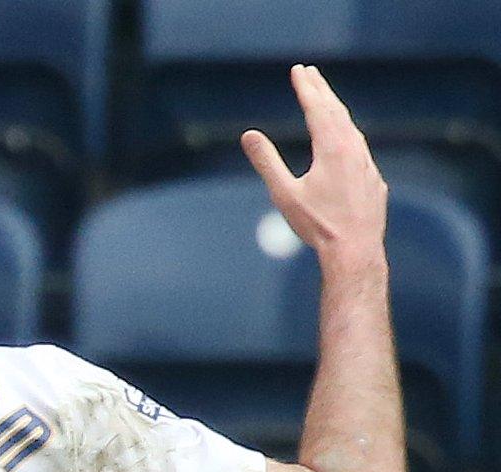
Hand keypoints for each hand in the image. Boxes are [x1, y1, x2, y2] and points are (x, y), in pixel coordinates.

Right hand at [241, 64, 388, 263]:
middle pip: (337, 112)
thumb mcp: (284, 193)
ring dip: (336, 111)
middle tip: (310, 73)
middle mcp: (354, 150)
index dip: (306, 88)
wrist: (355, 250)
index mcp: (332, 149)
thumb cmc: (317, 225)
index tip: (298, 70)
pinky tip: (345, 141)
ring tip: (326, 101)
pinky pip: (360, 148)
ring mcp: (367, 164)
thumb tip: (249, 135)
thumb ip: (267, 161)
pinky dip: (348, 134)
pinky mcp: (373, 179)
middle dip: (322, 90)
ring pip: (351, 128)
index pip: (317, 109)